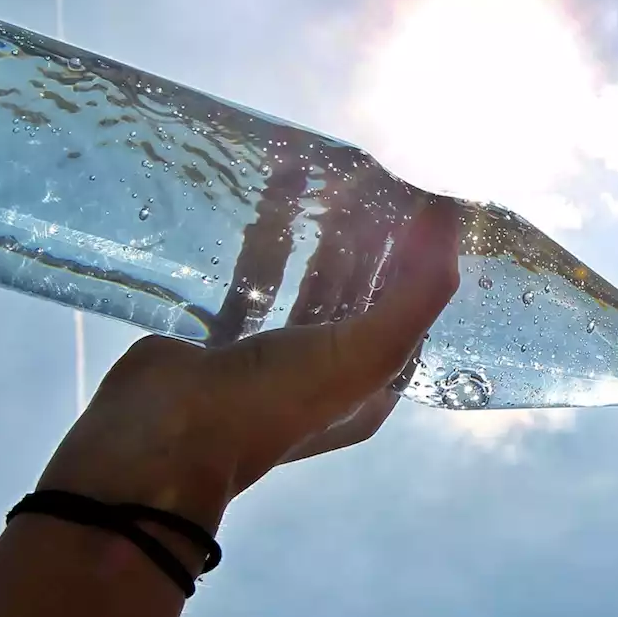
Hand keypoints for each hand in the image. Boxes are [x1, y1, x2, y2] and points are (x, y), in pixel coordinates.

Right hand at [35, 202, 460, 532]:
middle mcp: (325, 376)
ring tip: (322, 180)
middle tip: (367, 180)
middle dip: (367, 240)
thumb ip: (420, 289)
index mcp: (368, 388)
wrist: (164, 436)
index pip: (407, 313)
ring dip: (316, 236)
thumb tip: (452, 216)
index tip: (414, 203)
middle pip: (357, 295)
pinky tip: (266, 201)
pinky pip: (250, 281)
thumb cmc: (276, 399)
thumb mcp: (367, 352)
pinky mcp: (222, 340)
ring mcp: (271, 360)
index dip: (416, 260)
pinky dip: (261, 243)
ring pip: (304, 284)